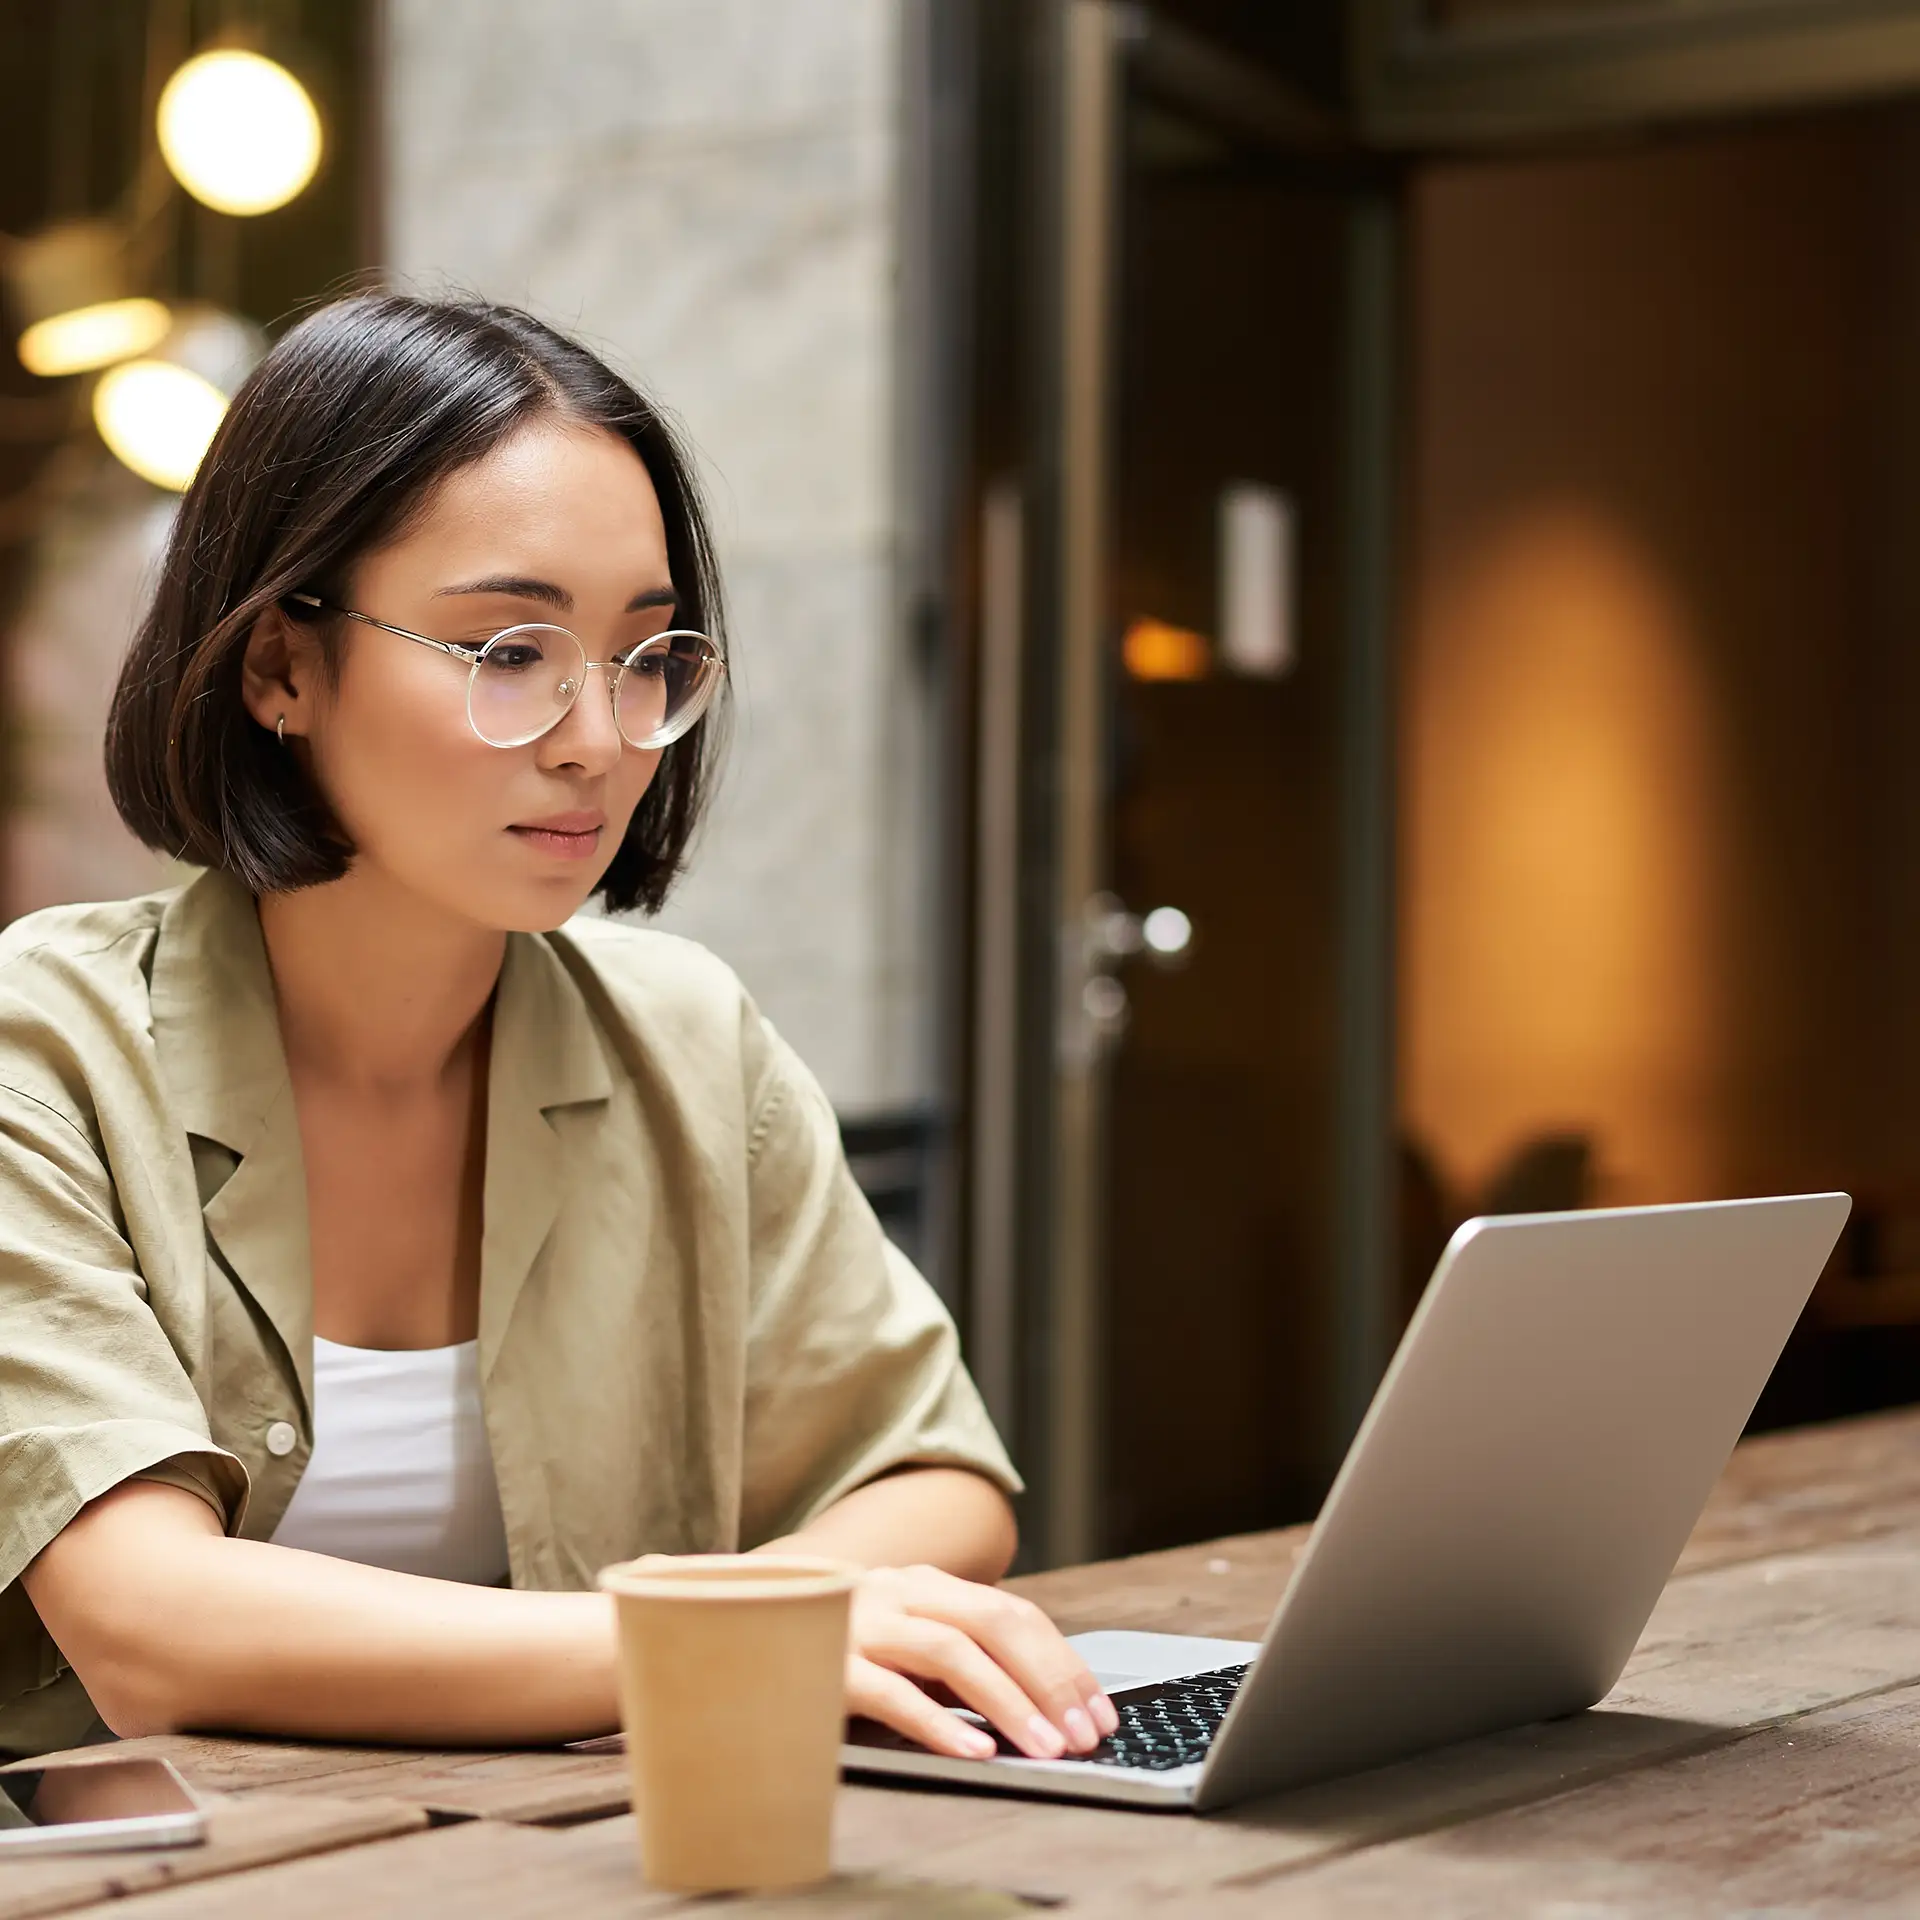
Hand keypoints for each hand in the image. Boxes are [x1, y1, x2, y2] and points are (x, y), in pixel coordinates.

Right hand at [844, 1564, 1119, 1759]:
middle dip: (1049, 1680)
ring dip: (1006, 1702)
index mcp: (924, 1584)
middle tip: (1083, 1734)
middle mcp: (897, 1591)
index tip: (1099, 1711)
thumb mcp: (901, 1645)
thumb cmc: (835, 1652)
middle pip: (994, 1622)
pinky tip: (970, 1751)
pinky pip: (888, 1692)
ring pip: (950, 1651)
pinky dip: (935, 1722)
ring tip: (1042, 1748)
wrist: (733, 1633)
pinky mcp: (825, 1664)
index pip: (1014, 1613)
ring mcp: (859, 1622)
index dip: (1063, 1663)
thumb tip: (1042, 1706)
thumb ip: (956, 1658)